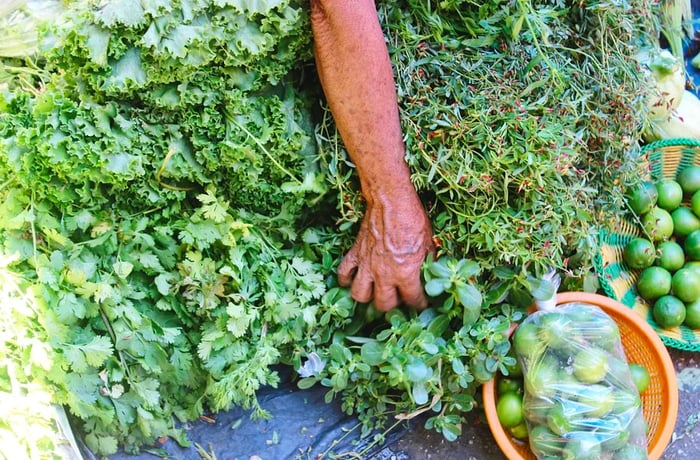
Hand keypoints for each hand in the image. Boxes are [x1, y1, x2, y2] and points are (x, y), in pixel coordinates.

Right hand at [337, 192, 434, 310]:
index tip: (421, 303)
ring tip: (375, 292)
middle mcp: (384, 274)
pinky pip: (343, 274)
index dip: (419, 304)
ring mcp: (366, 265)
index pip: (412, 300)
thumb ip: (428, 262)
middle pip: (383, 304)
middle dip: (393, 305)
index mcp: (405, 273)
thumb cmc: (412, 219)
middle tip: (398, 297)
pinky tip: (354, 278)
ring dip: (368, 297)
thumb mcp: (429, 242)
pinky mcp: (355, 254)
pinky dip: (346, 279)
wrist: (391, 201)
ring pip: (360, 295)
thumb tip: (430, 273)